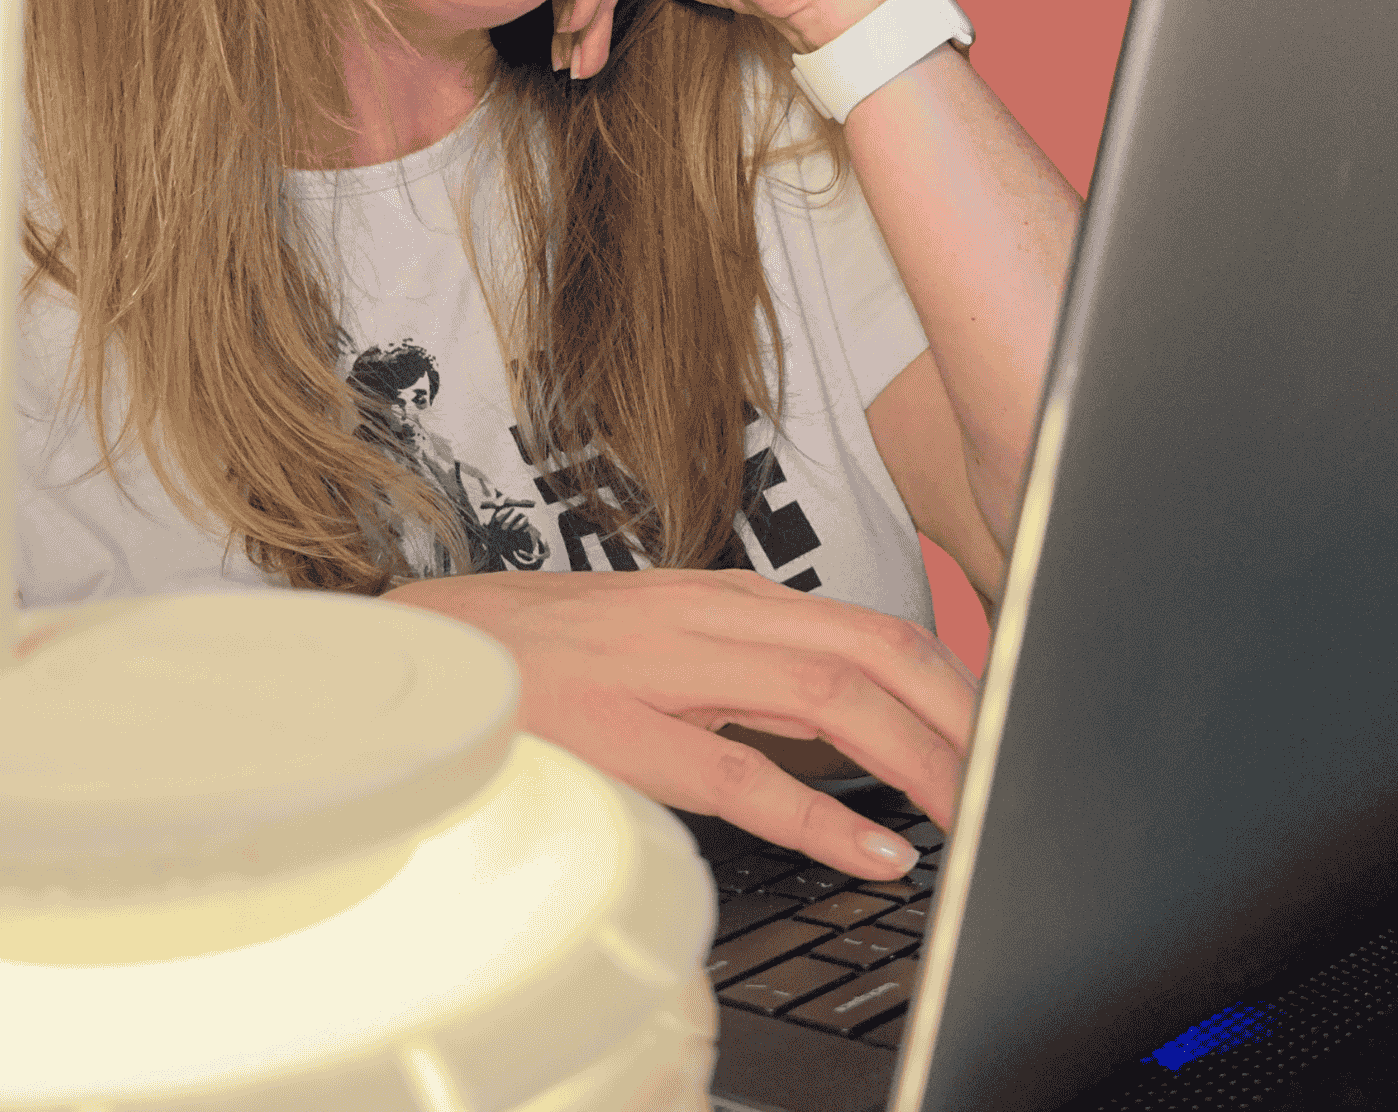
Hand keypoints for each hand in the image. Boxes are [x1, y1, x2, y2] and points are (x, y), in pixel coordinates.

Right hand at [383, 567, 979, 879]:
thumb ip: (750, 669)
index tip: (999, 727)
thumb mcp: (667, 637)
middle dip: (961, 712)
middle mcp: (715, 619)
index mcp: (730, 599)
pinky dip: (826, 818)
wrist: (439, 644)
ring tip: (971, 807)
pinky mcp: (632, 734)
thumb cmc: (552, 647)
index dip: (953, 677)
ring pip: (833, 698)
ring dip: (919, 757)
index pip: (871, 627)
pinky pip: (748, 778)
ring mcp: (673, 671)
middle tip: (1012, 769)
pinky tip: (875, 853)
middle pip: (876, 651)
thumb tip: (837, 714)